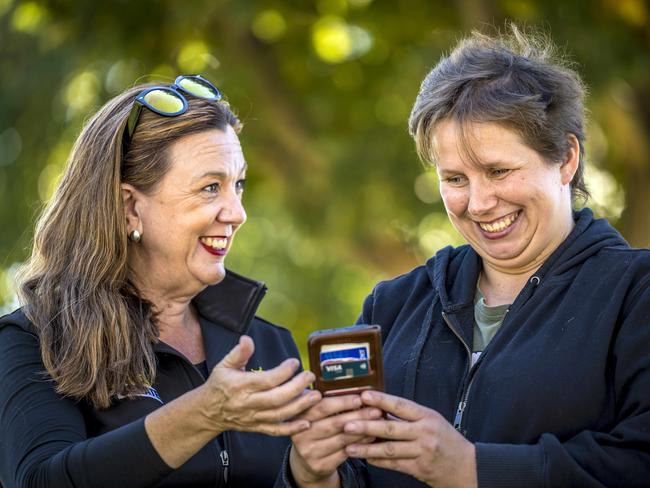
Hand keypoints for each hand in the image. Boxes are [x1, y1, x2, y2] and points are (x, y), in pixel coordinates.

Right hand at [199, 335, 319, 436]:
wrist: (208, 412)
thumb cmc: (219, 385)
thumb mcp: (224, 365)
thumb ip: (238, 353)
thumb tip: (247, 339)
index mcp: (240, 386)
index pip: (266, 380)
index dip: (283, 372)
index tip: (295, 362)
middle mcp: (248, 403)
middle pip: (276, 398)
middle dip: (297, 387)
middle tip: (310, 376)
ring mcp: (253, 417)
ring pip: (279, 415)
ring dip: (300, 406)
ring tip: (315, 396)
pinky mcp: (257, 427)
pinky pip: (276, 431)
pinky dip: (292, 429)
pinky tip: (307, 423)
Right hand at [290, 394, 381, 487]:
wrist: (304, 460)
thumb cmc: (314, 428)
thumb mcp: (312, 412)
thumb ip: (323, 400)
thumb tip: (351, 385)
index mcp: (298, 416)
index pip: (322, 407)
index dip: (342, 402)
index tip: (359, 398)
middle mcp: (301, 434)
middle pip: (334, 423)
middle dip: (358, 415)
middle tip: (376, 409)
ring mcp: (309, 451)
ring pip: (342, 439)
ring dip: (362, 430)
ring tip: (377, 421)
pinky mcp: (319, 465)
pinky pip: (345, 453)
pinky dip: (360, 444)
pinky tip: (370, 436)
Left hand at [343, 391, 476, 487]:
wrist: (467, 467)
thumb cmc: (446, 440)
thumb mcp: (432, 420)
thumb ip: (408, 416)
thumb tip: (379, 408)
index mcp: (427, 416)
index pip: (400, 405)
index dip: (381, 400)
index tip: (363, 395)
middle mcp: (425, 432)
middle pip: (391, 428)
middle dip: (367, 426)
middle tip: (347, 424)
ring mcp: (422, 452)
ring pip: (390, 449)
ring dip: (367, 447)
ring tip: (349, 446)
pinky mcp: (420, 469)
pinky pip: (395, 465)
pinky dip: (378, 461)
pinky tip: (365, 457)